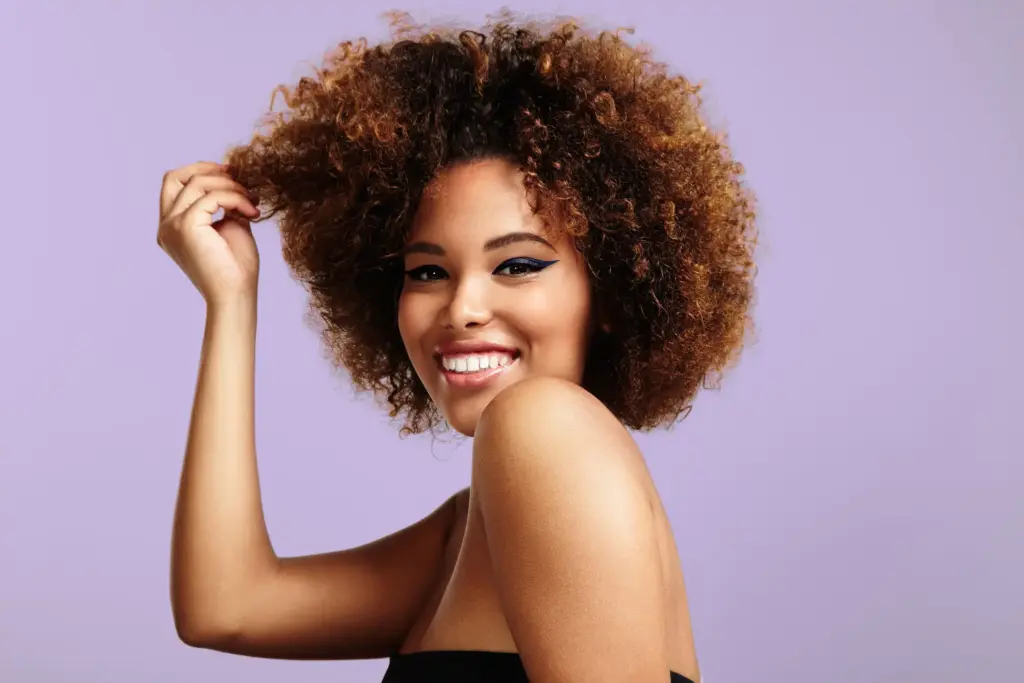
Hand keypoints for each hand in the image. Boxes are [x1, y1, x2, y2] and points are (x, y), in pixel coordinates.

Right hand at [157, 161, 261, 304]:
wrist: (236, 294)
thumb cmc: (236, 267)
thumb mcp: (229, 226)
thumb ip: (223, 204)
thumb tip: (231, 179)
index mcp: (171, 227)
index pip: (174, 185)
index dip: (200, 172)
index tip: (231, 174)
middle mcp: (165, 226)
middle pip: (175, 177)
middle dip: (207, 169)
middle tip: (239, 175)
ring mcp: (172, 226)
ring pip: (197, 183)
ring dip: (230, 186)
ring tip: (252, 201)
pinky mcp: (186, 226)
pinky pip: (212, 196)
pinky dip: (235, 198)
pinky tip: (252, 212)